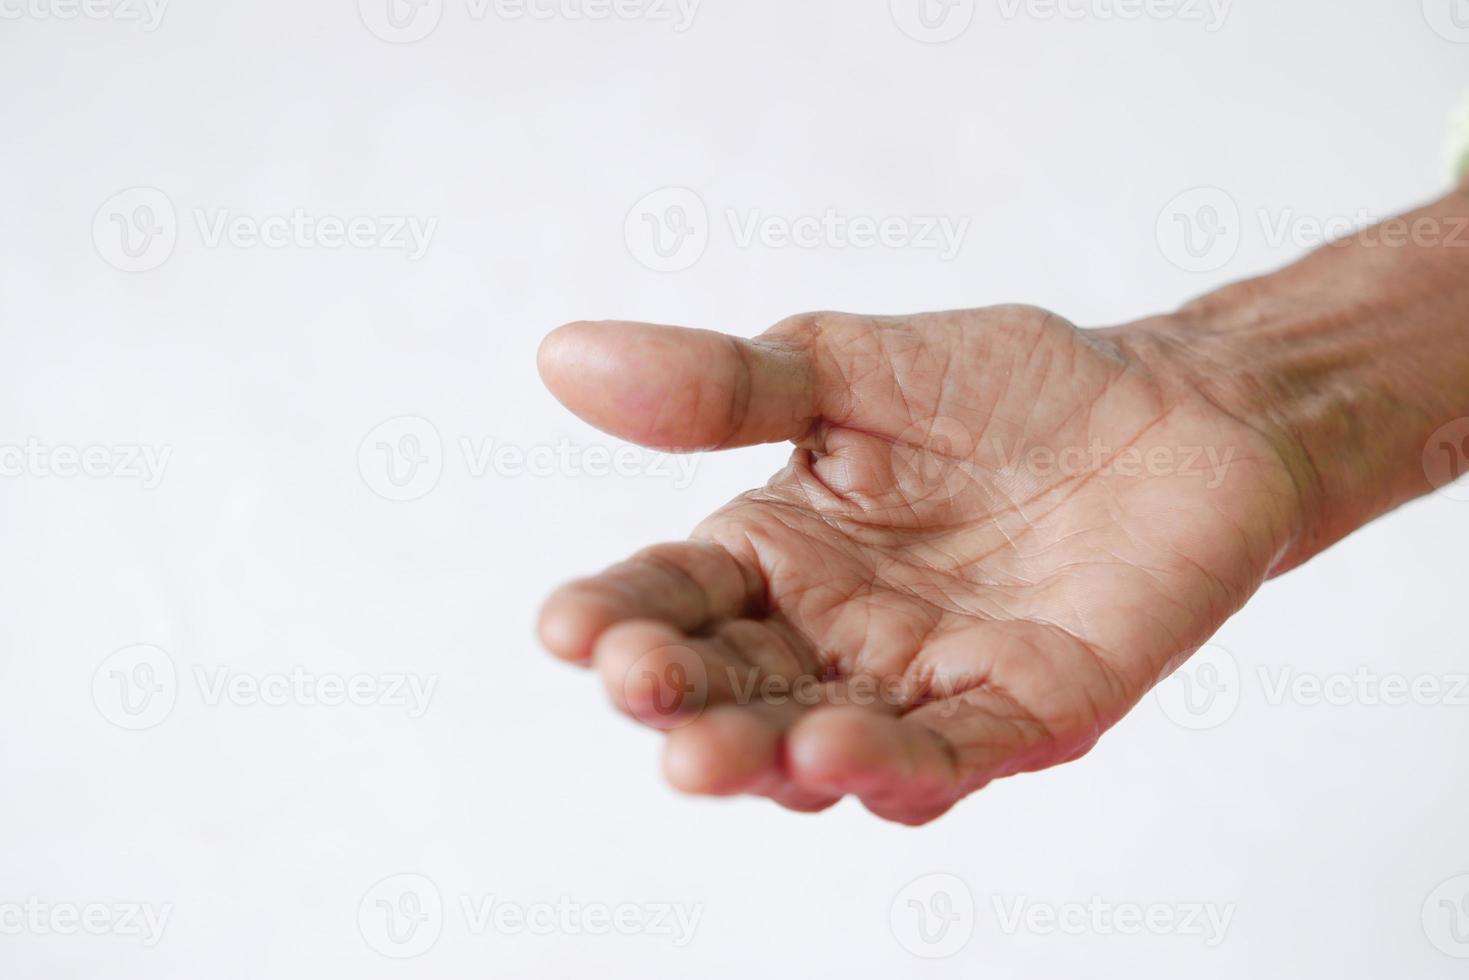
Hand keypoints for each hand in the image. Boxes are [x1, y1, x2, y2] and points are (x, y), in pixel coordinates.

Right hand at [536, 305, 1303, 823]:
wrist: (1177, 408)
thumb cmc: (1006, 386)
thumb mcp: (850, 364)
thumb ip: (724, 384)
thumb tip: (563, 359)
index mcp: (779, 555)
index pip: (674, 597)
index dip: (615, 616)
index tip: (564, 626)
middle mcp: (835, 638)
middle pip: (733, 690)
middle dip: (679, 700)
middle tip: (637, 687)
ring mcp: (925, 686)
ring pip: (820, 748)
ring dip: (762, 758)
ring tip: (708, 754)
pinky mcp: (1025, 715)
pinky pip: (948, 756)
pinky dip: (892, 768)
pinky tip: (837, 756)